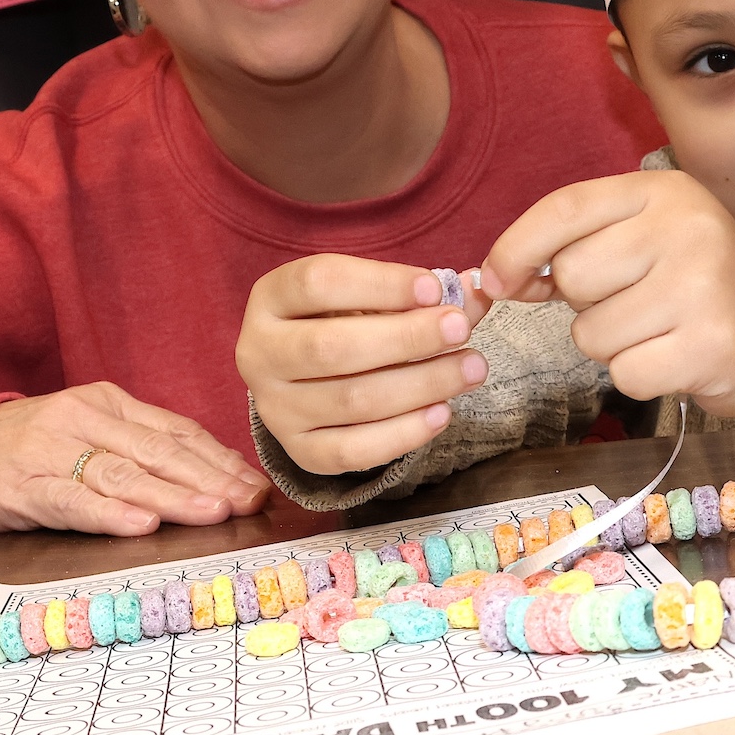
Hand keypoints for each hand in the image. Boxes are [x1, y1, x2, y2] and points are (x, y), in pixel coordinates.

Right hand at [0, 382, 271, 535]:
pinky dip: (109, 512)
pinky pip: (72, 500)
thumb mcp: (88, 436)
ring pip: (123, 472)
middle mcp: (83, 419)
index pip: (176, 430)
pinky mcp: (20, 486)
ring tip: (214, 511)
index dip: (221, 459)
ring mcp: (50, 451)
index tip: (258, 487)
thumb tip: (216, 480)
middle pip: (158, 450)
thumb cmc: (28, 449)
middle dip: (211, 478)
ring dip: (173, 493)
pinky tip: (141, 523)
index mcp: (107, 403)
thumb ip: (142, 452)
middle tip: (250, 503)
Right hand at [239, 255, 489, 475]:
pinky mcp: (299, 451)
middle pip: (331, 348)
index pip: (318, 283)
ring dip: (420, 384)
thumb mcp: (366, 294)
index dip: (380, 284)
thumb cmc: (341, 321)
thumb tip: (476, 294)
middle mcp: (259, 353)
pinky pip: (352, 452)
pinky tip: (441, 412)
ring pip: (350, 401)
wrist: (304, 375)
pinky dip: (402, 434)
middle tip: (460, 329)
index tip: (435, 288)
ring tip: (471, 368)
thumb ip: (418, 294)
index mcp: (270, 298)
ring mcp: (275, 408)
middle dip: (406, 338)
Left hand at [479, 170, 734, 418]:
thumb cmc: (697, 281)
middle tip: (632, 300)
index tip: (494, 280)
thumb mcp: (646, 236)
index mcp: (662, 193)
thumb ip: (575, 244)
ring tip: (658, 329)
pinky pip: (625, 374)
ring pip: (592, 332)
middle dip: (584, 302)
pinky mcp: (712, 346)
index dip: (516, 247)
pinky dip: (638, 375)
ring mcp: (703, 287)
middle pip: (573, 275)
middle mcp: (687, 229)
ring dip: (611, 344)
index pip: (564, 208)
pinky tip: (675, 358)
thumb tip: (495, 278)